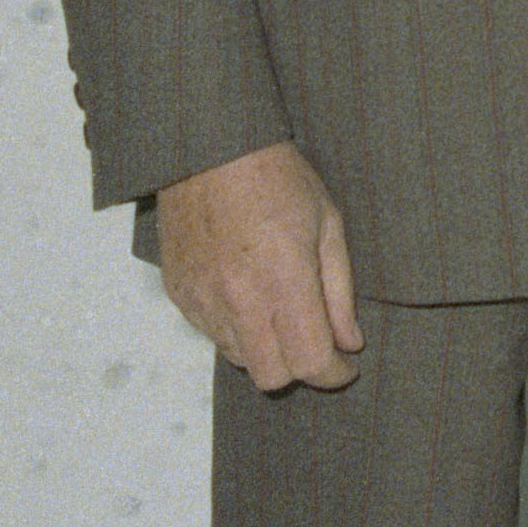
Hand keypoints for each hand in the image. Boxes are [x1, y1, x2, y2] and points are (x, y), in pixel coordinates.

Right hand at [153, 139, 362, 391]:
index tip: (345, 367)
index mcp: (282, 279)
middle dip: (300, 369)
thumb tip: (349, 343)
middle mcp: (237, 298)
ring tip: (281, 310)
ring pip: (239, 359)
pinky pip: (211, 335)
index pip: (308, 361)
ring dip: (267, 349)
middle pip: (271, 376)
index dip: (333, 374)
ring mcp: (201, 299)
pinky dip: (236, 330)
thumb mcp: (328, 224)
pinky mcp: (178, 294)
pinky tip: (249, 297)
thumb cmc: (278, 179)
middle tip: (317, 342)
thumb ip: (339, 292)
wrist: (210, 150)